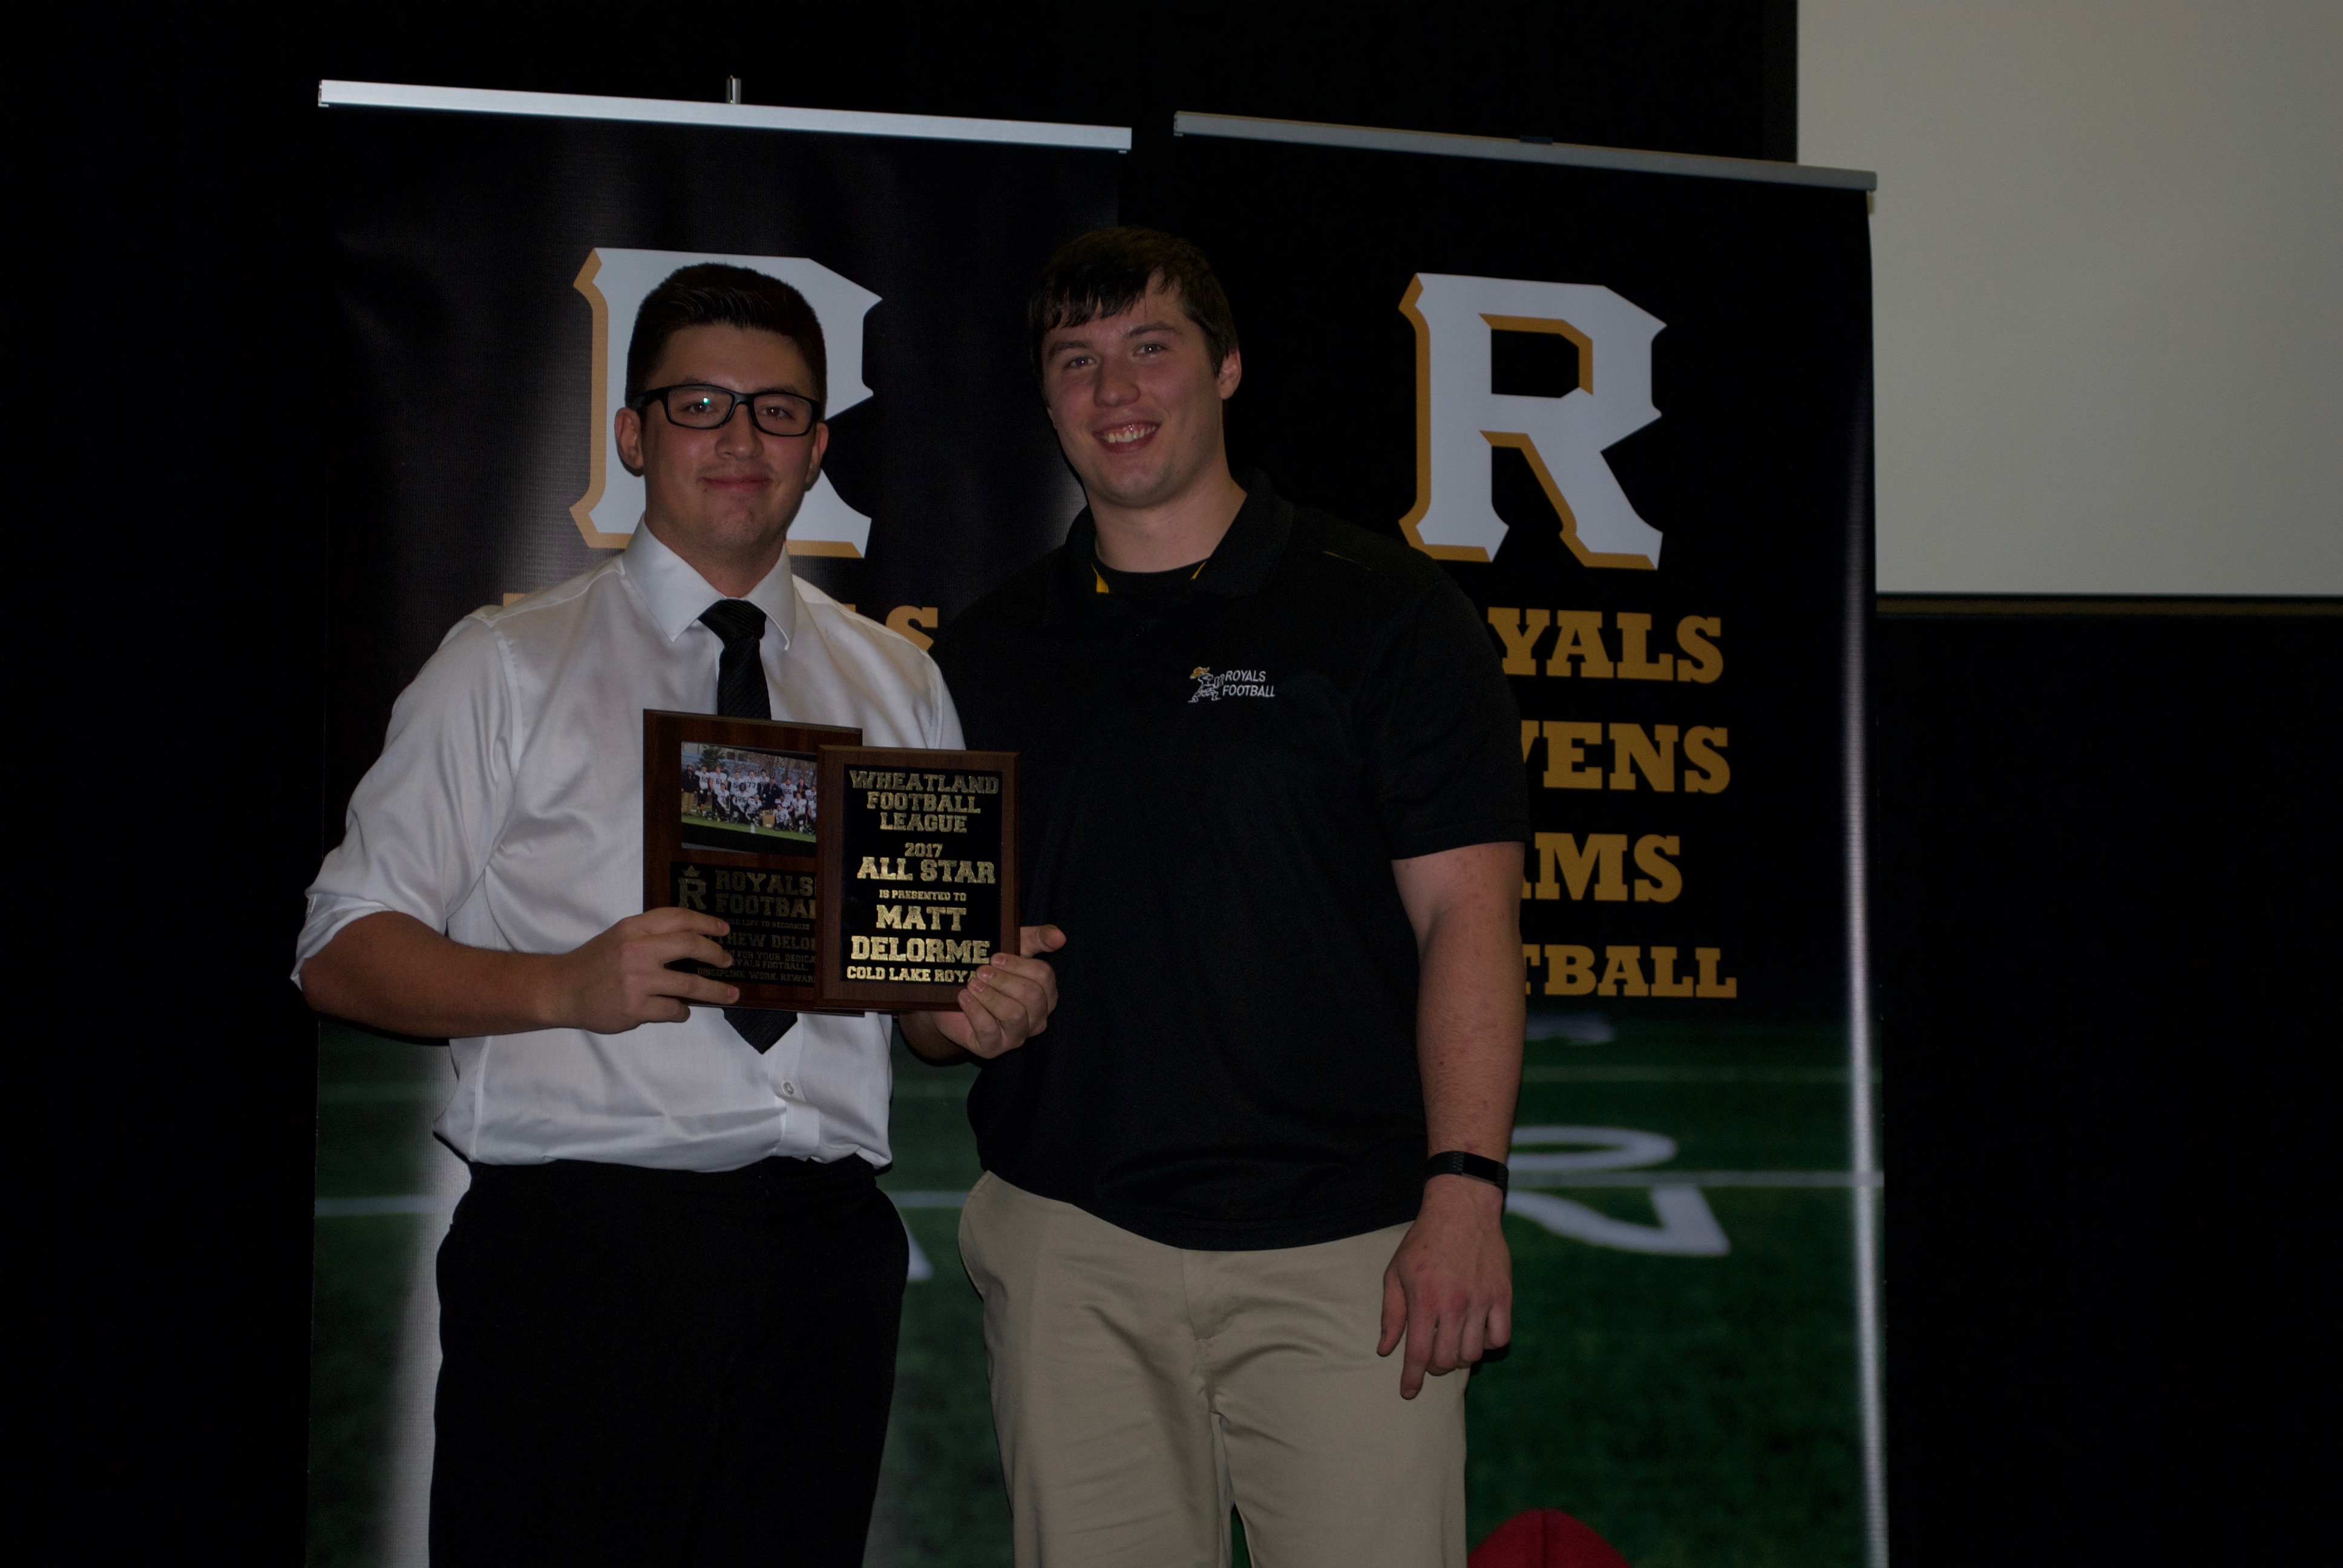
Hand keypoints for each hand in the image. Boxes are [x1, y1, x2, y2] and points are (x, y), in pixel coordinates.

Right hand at [541, 907, 739, 1032]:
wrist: (561, 990)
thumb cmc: (594, 963)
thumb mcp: (619, 936)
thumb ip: (651, 934)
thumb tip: (693, 940)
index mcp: (633, 928)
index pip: (678, 918)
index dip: (706, 922)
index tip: (724, 930)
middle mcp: (637, 950)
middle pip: (691, 946)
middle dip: (716, 954)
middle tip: (728, 961)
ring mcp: (637, 980)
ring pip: (690, 985)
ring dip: (715, 991)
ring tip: (730, 994)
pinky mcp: (635, 1008)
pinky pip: (673, 1010)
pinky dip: (682, 1011)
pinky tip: (681, 1010)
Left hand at [904, 925, 1064, 1061]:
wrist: (953, 998)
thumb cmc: (990, 973)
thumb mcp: (1013, 948)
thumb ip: (1037, 939)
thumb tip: (1060, 937)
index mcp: (1047, 994)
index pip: (1044, 976)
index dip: (1019, 964)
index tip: (995, 957)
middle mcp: (1038, 1018)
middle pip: (1032, 996)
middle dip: (1003, 981)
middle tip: (980, 971)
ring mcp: (1017, 1036)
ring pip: (1014, 1015)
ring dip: (989, 995)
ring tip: (972, 984)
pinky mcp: (993, 1049)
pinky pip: (989, 1030)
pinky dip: (974, 1009)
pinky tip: (963, 997)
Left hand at [1377, 1174, 1512, 1397]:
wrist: (1461, 1209)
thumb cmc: (1423, 1241)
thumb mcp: (1396, 1272)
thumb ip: (1391, 1313)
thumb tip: (1384, 1349)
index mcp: (1424, 1300)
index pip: (1417, 1354)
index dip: (1411, 1379)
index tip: (1407, 1393)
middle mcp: (1454, 1305)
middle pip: (1447, 1360)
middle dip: (1434, 1366)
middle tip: (1429, 1354)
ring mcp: (1482, 1301)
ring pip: (1473, 1354)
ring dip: (1460, 1356)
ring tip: (1452, 1342)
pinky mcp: (1503, 1296)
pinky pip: (1500, 1337)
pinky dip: (1487, 1343)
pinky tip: (1476, 1333)